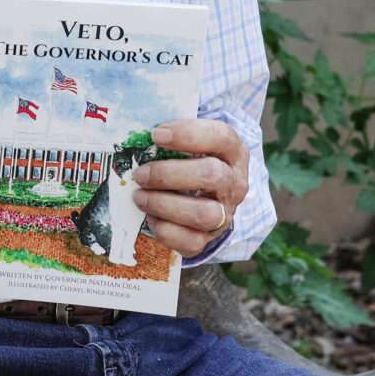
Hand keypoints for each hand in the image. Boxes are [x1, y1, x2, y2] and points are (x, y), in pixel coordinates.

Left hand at [132, 119, 246, 258]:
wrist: (208, 197)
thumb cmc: (192, 161)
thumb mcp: (190, 143)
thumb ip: (172, 136)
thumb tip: (139, 134)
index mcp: (233, 152)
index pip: (221, 137)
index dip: (188, 135)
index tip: (156, 135)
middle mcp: (235, 183)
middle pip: (212, 176)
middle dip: (168, 174)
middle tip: (140, 174)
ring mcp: (225, 213)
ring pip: (204, 214)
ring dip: (164, 204)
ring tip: (140, 197)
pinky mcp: (210, 238)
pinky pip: (191, 241)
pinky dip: (165, 230)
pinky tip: (151, 217)